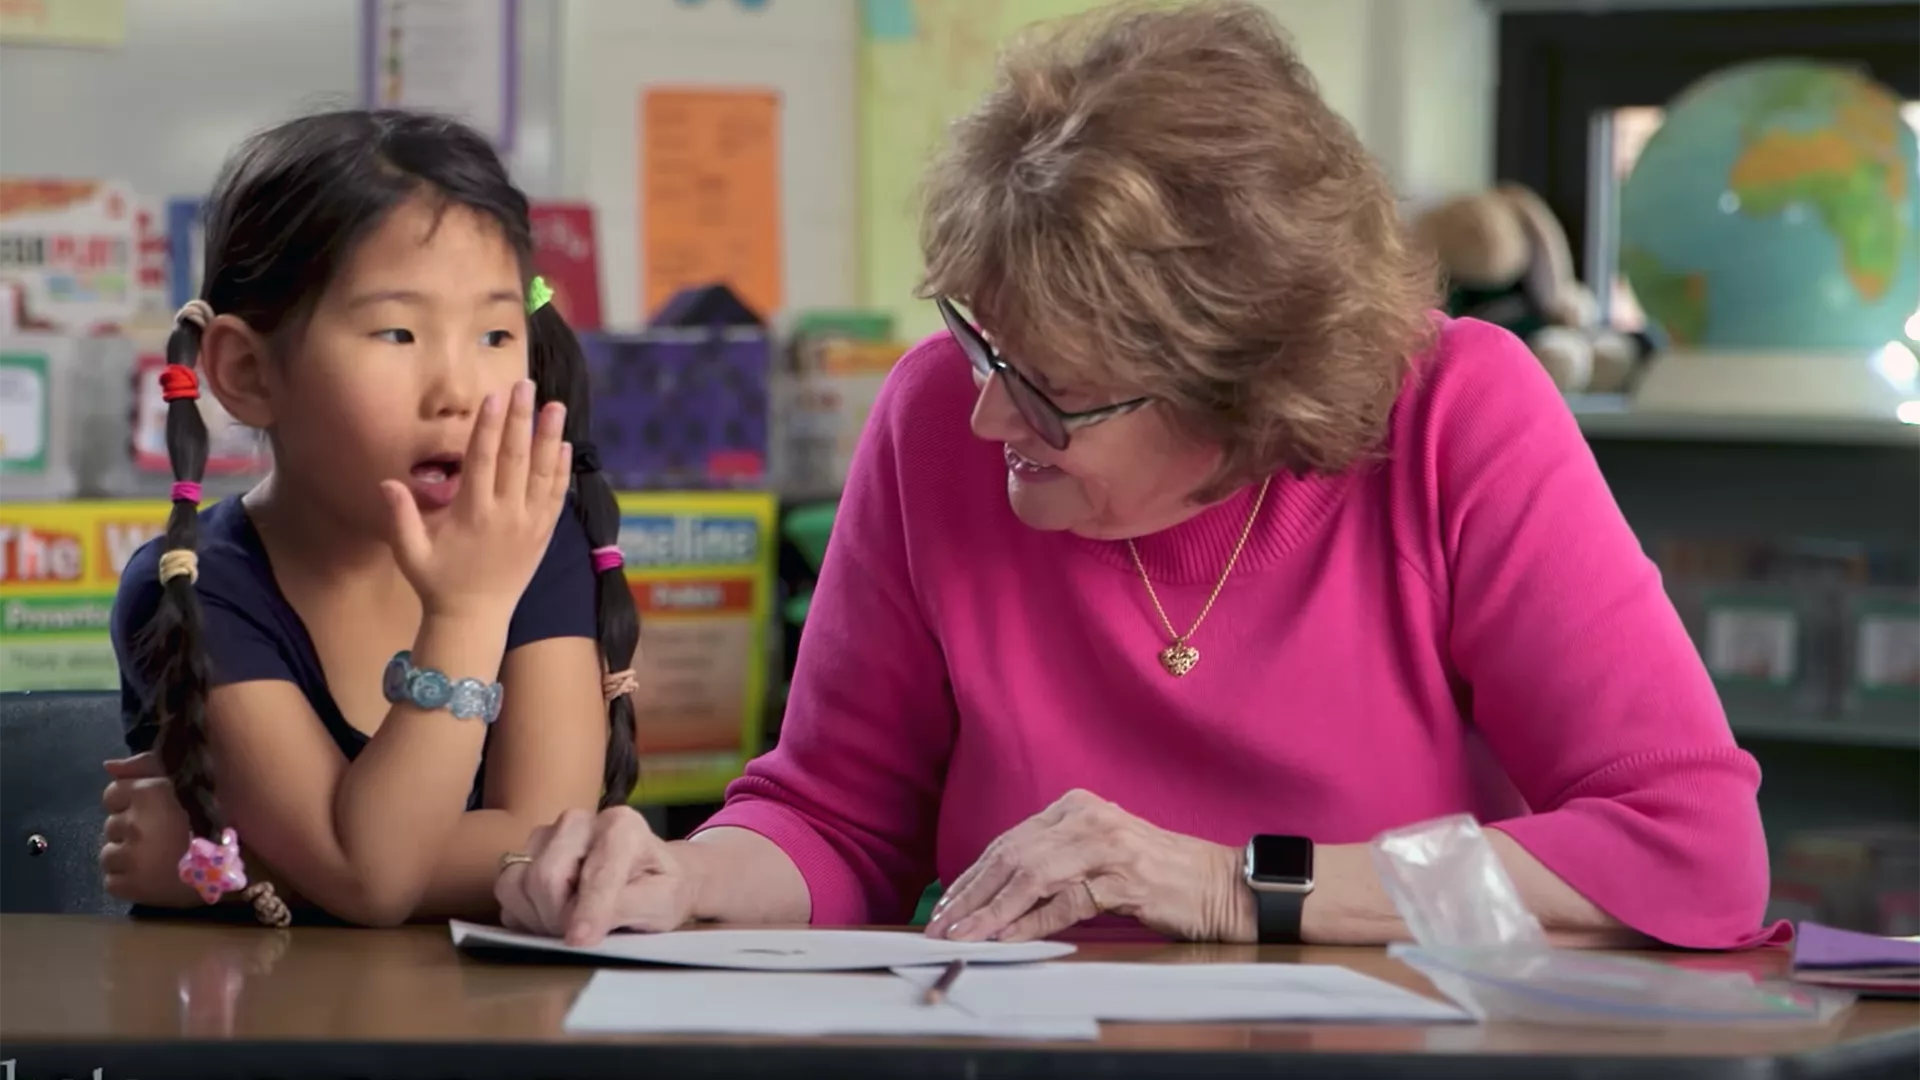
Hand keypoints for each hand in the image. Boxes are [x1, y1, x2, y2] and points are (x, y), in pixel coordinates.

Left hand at [100, 752, 201, 907]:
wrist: (229, 870)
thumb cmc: (210, 820)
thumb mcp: (181, 782)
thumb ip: (144, 767)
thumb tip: (108, 765)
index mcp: (148, 793)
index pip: (112, 794)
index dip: (130, 803)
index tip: (153, 813)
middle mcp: (134, 822)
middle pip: (112, 826)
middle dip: (130, 831)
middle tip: (161, 838)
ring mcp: (129, 857)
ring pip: (109, 855)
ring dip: (127, 858)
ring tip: (157, 860)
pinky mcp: (127, 885)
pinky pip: (113, 881)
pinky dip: (128, 881)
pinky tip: (152, 878)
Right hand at [380, 379, 571, 619]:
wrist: (475, 619)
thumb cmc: (437, 583)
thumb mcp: (409, 553)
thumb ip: (399, 517)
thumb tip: (387, 482)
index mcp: (472, 514)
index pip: (482, 460)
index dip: (489, 426)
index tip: (494, 396)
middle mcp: (505, 515)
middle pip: (516, 458)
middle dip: (521, 419)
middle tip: (527, 385)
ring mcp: (529, 524)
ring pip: (543, 473)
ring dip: (550, 437)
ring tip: (556, 406)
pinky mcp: (544, 534)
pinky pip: (556, 496)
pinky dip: (561, 470)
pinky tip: (564, 445)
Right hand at [496, 807, 694, 945]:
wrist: (651, 876)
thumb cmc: (661, 889)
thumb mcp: (661, 903)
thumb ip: (625, 909)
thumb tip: (580, 931)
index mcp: (621, 825)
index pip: (596, 874)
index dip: (587, 911)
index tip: (579, 940)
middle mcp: (578, 822)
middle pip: (545, 876)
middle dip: (558, 917)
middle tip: (580, 937)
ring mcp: (546, 835)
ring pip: (517, 884)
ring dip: (538, 918)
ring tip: (569, 924)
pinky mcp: (525, 855)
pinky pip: (507, 893)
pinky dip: (525, 915)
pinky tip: (553, 917)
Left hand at [924, 789, 1250, 943]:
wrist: (1222, 884)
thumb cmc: (1159, 875)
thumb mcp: (1098, 855)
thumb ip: (1054, 863)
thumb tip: (997, 894)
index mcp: (1076, 806)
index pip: (1008, 842)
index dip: (972, 878)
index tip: (945, 908)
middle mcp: (1087, 817)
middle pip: (1011, 857)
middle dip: (971, 896)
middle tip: (941, 928)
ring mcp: (1106, 845)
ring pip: (1030, 877)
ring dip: (991, 913)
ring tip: (964, 937)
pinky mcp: (1125, 878)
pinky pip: (1065, 902)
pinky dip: (1031, 924)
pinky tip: (1007, 940)